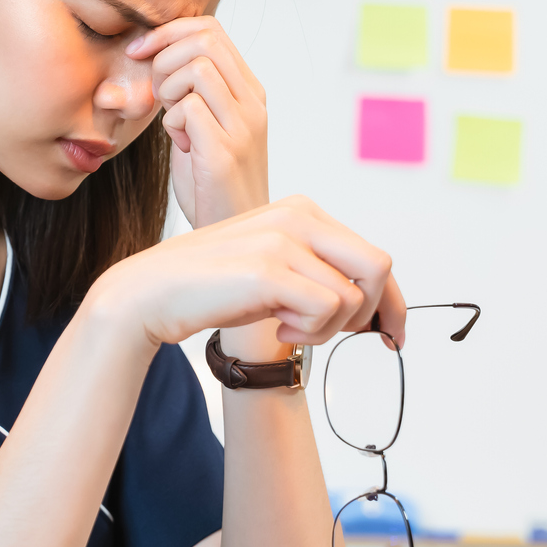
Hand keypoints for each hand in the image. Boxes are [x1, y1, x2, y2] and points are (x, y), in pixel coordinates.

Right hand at [88, 196, 407, 350]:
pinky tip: (279, 330)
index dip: (394, 302)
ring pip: (352, 297)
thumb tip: (372, 310)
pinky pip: (326, 310)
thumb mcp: (275, 270)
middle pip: (379, 269)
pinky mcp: (270, 269)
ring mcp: (284, 239)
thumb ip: (317, 274)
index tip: (394, 335)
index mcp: (303, 210)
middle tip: (331, 335)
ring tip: (291, 329)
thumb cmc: (212, 285)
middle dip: (369, 314)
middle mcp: (299, 216)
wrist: (152, 292)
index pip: (374, 256)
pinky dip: (309, 333)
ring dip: (328, 329)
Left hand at [125, 17, 267, 227]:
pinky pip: (188, 108)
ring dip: (168, 90)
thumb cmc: (211, 181)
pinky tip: (181, 144)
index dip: (168, 32)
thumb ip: (191, 90)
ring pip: (197, 69)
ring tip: (173, 121)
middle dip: (165, 58)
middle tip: (157, 94)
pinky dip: (171, 121)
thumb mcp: (204, 124)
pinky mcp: (226, 152)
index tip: (140, 52)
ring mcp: (243, 126)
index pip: (212, 30)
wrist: (231, 230)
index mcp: (248, 91)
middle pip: (205, 41)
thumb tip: (157, 52)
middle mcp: (252, 103)